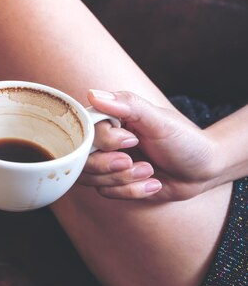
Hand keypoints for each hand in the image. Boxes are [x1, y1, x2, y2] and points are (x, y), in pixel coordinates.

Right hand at [78, 90, 217, 200]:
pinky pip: (106, 192)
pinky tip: (152, 183)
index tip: (132, 141)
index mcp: (110, 120)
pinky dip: (132, 191)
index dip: (104, 141)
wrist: (204, 169)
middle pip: (82, 159)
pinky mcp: (114, 182)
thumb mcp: (159, 120)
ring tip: (150, 171)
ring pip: (91, 178)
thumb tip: (93, 94)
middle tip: (136, 162)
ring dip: (123, 180)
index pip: (85, 131)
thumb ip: (127, 104)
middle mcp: (103, 141)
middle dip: (110, 166)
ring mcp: (107, 162)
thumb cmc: (185, 140)